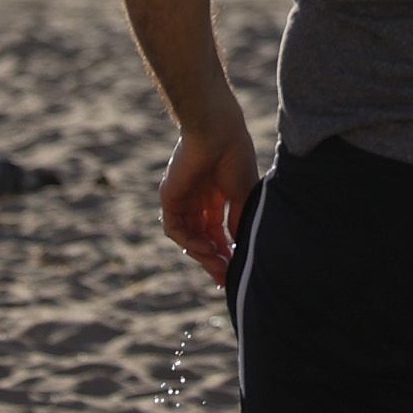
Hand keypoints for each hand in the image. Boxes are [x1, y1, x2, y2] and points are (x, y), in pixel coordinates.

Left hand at [157, 114, 259, 286]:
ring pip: (189, 237)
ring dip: (203, 254)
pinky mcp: (170, 197)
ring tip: (218, 267)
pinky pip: (175, 228)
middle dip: (213, 259)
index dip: (225, 251)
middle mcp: (198, 200)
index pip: (217, 232)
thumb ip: (237, 222)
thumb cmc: (235, 158)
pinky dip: (189, 241)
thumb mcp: (243, 196)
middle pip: (203, 238)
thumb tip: (238, 248)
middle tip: (225, 279)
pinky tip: (205, 248)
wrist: (217, 133)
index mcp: (216, 196)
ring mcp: (183, 199)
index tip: (235, 270)